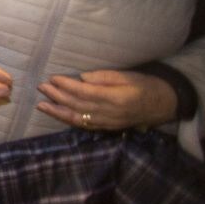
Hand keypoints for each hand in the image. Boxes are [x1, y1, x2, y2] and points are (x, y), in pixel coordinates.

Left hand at [37, 69, 177, 129]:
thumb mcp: (128, 76)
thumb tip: (82, 77)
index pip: (85, 92)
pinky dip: (69, 120)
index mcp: (116, 98)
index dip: (67, 85)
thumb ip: (104, 77)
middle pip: (78, 105)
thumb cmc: (145, 85)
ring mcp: (108, 122)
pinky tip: (58, 114)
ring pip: (78, 118)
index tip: (53, 77)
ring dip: (58, 111)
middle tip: (41, 87)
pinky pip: (84, 125)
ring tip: (41, 104)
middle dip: (57, 96)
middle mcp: (110, 113)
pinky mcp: (107, 127)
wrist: (163, 105)